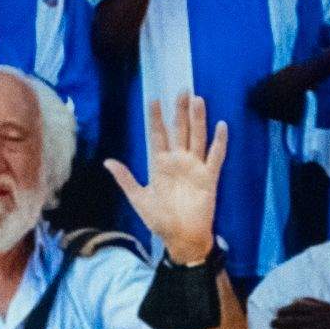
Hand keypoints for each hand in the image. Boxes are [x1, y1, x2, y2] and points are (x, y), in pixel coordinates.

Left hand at [104, 95, 227, 263]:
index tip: (154, 100)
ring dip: (198, 120)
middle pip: (179, 131)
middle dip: (180, 111)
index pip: (157, 136)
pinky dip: (219, 142)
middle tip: (182, 90)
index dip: (156, 119)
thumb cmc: (160, 220)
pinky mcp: (208, 177)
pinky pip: (215, 157)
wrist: (181, 238)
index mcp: (160, 165)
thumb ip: (126, 179)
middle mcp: (178, 161)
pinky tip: (222, 126)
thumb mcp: (139, 199)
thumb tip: (107, 162)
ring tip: (198, 100)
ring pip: (197, 138)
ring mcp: (194, 168)